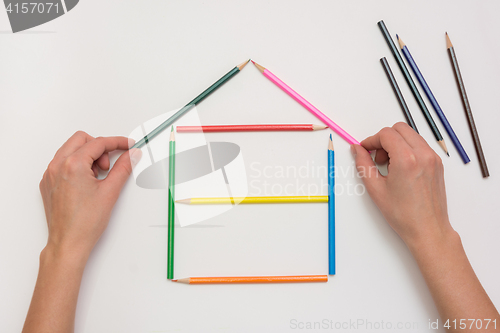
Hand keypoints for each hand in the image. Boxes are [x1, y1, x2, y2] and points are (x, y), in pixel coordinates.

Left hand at [39, 131, 141, 258]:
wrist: (69, 243)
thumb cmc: (85, 223)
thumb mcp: (110, 191)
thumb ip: (123, 168)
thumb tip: (132, 155)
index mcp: (72, 165)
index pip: (98, 143)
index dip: (117, 142)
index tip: (127, 145)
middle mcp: (57, 166)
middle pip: (81, 140)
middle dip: (99, 148)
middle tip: (110, 165)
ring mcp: (49, 174)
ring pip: (70, 150)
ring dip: (87, 156)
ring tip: (98, 176)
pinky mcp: (48, 183)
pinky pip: (62, 163)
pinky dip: (76, 165)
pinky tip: (87, 182)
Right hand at [351, 122, 452, 246]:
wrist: (428, 229)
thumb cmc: (404, 214)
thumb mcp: (376, 189)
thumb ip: (363, 164)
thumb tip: (357, 150)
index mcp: (406, 159)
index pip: (386, 134)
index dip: (371, 140)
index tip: (365, 150)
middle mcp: (423, 154)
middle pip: (400, 129)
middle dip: (384, 139)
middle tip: (377, 158)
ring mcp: (433, 158)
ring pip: (411, 135)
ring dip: (396, 143)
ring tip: (389, 165)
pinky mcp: (437, 164)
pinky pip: (420, 146)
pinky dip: (408, 149)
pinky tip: (401, 169)